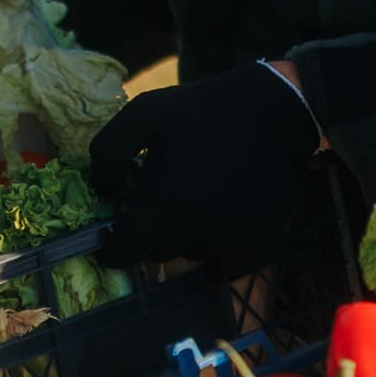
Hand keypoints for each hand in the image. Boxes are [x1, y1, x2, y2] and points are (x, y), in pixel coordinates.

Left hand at [89, 62, 321, 273]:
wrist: (272, 110)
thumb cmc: (203, 111)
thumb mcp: (143, 113)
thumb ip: (108, 151)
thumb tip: (102, 192)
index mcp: (162, 202)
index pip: (126, 252)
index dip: (116, 249)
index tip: (117, 241)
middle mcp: (193, 229)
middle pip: (159, 253)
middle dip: (155, 233)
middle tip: (166, 203)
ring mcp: (228, 239)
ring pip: (193, 256)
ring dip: (189, 239)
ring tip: (199, 203)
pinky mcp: (258, 243)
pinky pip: (227, 266)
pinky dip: (221, 252)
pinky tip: (223, 222)